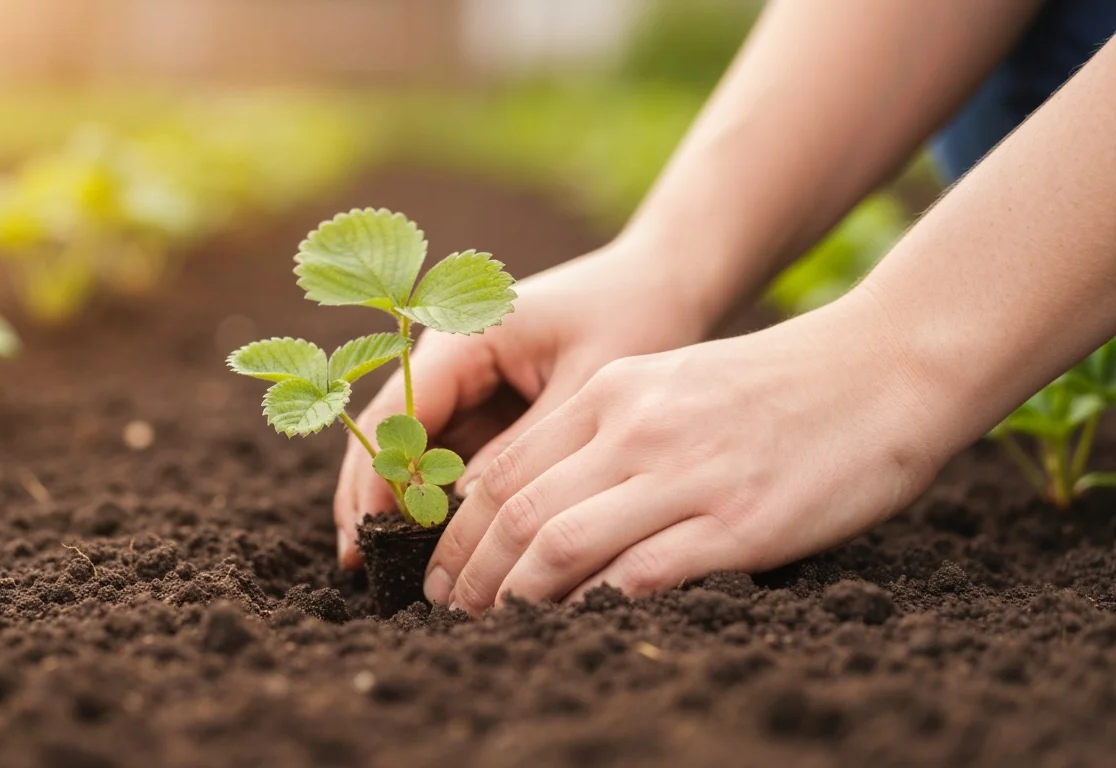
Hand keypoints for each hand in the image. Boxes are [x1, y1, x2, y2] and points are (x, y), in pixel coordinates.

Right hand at [332, 244, 713, 568]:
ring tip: (376, 565)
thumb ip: (525, 447)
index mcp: (464, 337)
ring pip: (409, 448)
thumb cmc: (633, 319)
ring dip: (396, 501)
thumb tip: (463, 509)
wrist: (661, 283)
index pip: (397, 412)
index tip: (366, 533)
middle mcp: (448, 357)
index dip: (375, 475)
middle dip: (370, 494)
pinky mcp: (484, 404)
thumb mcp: (587, 385)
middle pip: (387, 432)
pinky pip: (444, 453)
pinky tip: (426, 544)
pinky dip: (432, 495)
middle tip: (356, 562)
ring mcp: (462, 382)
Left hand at [425, 290, 950, 614]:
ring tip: (493, 628)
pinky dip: (592, 608)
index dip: (459, 530)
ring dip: (514, 598)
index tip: (444, 569)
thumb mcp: (671, 382)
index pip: (503, 469)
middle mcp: (636, 427)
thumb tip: (539, 498)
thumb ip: (607, 430)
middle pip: (515, 512)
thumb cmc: (776, 385)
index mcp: (612, 391)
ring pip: (559, 545)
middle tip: (450, 612)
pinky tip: (573, 629)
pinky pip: (640, 575)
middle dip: (470, 573)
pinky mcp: (738, 524)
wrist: (884, 367)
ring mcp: (685, 474)